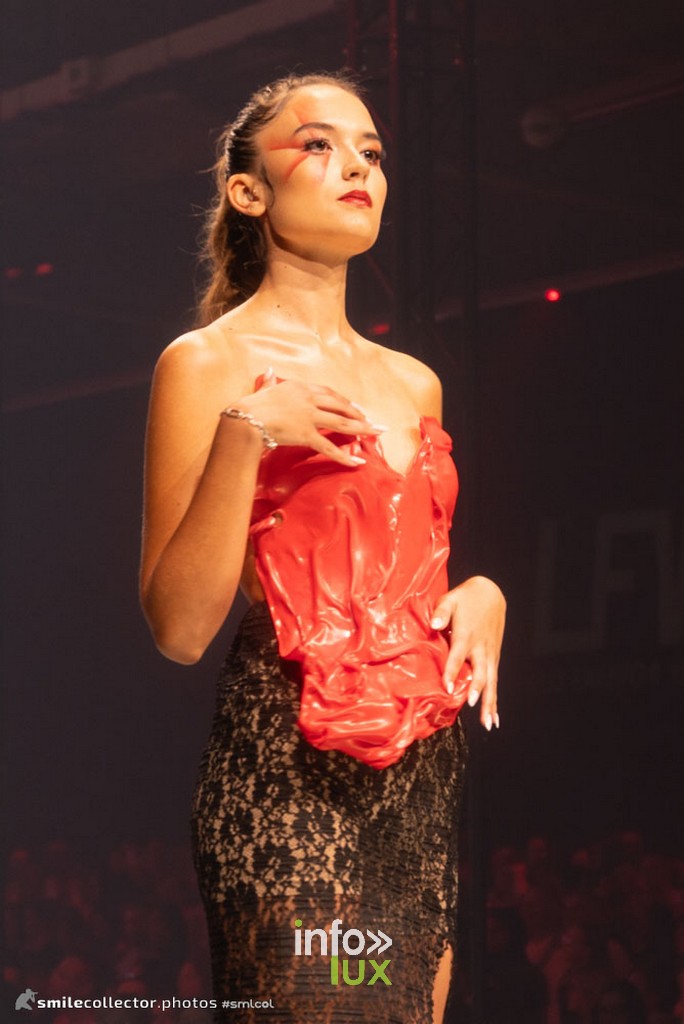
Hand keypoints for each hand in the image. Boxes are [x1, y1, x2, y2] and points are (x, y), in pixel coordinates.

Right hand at [235, 372, 385, 467]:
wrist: (245, 419)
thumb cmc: (251, 406)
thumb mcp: (263, 389)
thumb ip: (269, 381)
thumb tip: (268, 370)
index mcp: (300, 388)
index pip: (329, 393)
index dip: (345, 402)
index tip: (356, 407)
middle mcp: (308, 399)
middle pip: (340, 406)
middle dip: (359, 414)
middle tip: (373, 422)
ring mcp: (309, 417)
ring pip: (341, 423)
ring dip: (361, 429)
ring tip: (376, 433)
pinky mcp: (306, 434)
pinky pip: (328, 447)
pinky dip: (344, 456)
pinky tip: (357, 462)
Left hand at [431, 576, 505, 730]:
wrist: (490, 593)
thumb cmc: (465, 598)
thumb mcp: (450, 599)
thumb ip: (441, 612)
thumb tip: (433, 625)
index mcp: (467, 635)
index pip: (458, 656)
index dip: (452, 672)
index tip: (446, 687)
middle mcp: (480, 648)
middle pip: (481, 672)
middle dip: (476, 689)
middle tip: (471, 704)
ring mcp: (489, 654)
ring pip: (491, 682)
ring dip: (490, 702)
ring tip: (489, 723)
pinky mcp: (494, 657)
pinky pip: (495, 681)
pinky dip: (494, 698)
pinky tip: (493, 717)